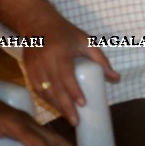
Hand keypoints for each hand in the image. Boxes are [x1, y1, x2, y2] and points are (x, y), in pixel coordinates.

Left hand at [0, 61, 77, 145]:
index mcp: (15, 124)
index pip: (37, 142)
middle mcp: (25, 122)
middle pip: (51, 137)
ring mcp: (26, 121)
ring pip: (50, 134)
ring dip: (65, 144)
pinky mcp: (23, 122)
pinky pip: (43, 132)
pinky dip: (55, 140)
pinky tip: (58, 145)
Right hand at [22, 11, 118, 125]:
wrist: (38, 25)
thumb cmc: (66, 33)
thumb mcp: (87, 42)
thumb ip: (101, 60)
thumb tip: (116, 78)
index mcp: (60, 53)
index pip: (66, 76)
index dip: (74, 91)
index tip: (83, 103)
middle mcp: (45, 62)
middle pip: (55, 89)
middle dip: (65, 107)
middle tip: (75, 121)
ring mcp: (34, 67)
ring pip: (44, 93)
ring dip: (56, 106)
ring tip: (68, 117)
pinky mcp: (28, 71)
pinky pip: (36, 90)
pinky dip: (46, 101)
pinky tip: (56, 107)